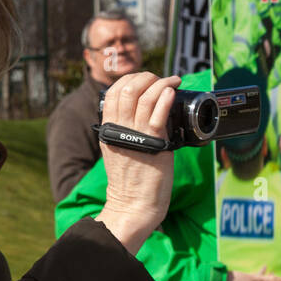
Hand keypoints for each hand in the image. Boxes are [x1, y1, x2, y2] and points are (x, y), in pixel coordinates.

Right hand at [94, 71, 181, 253]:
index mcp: (108, 128)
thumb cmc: (130, 180)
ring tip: (173, 81)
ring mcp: (135, 135)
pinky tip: (171, 92)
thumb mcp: (117, 149)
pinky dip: (165, 98)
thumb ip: (122, 131)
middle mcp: (119, 128)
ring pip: (144, 96)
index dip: (129, 80)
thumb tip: (138, 113)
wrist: (134, 203)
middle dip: (146, 77)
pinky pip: (158, 113)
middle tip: (160, 78)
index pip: (112, 93)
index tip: (145, 79)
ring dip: (161, 83)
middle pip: (127, 89)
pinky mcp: (153, 143)